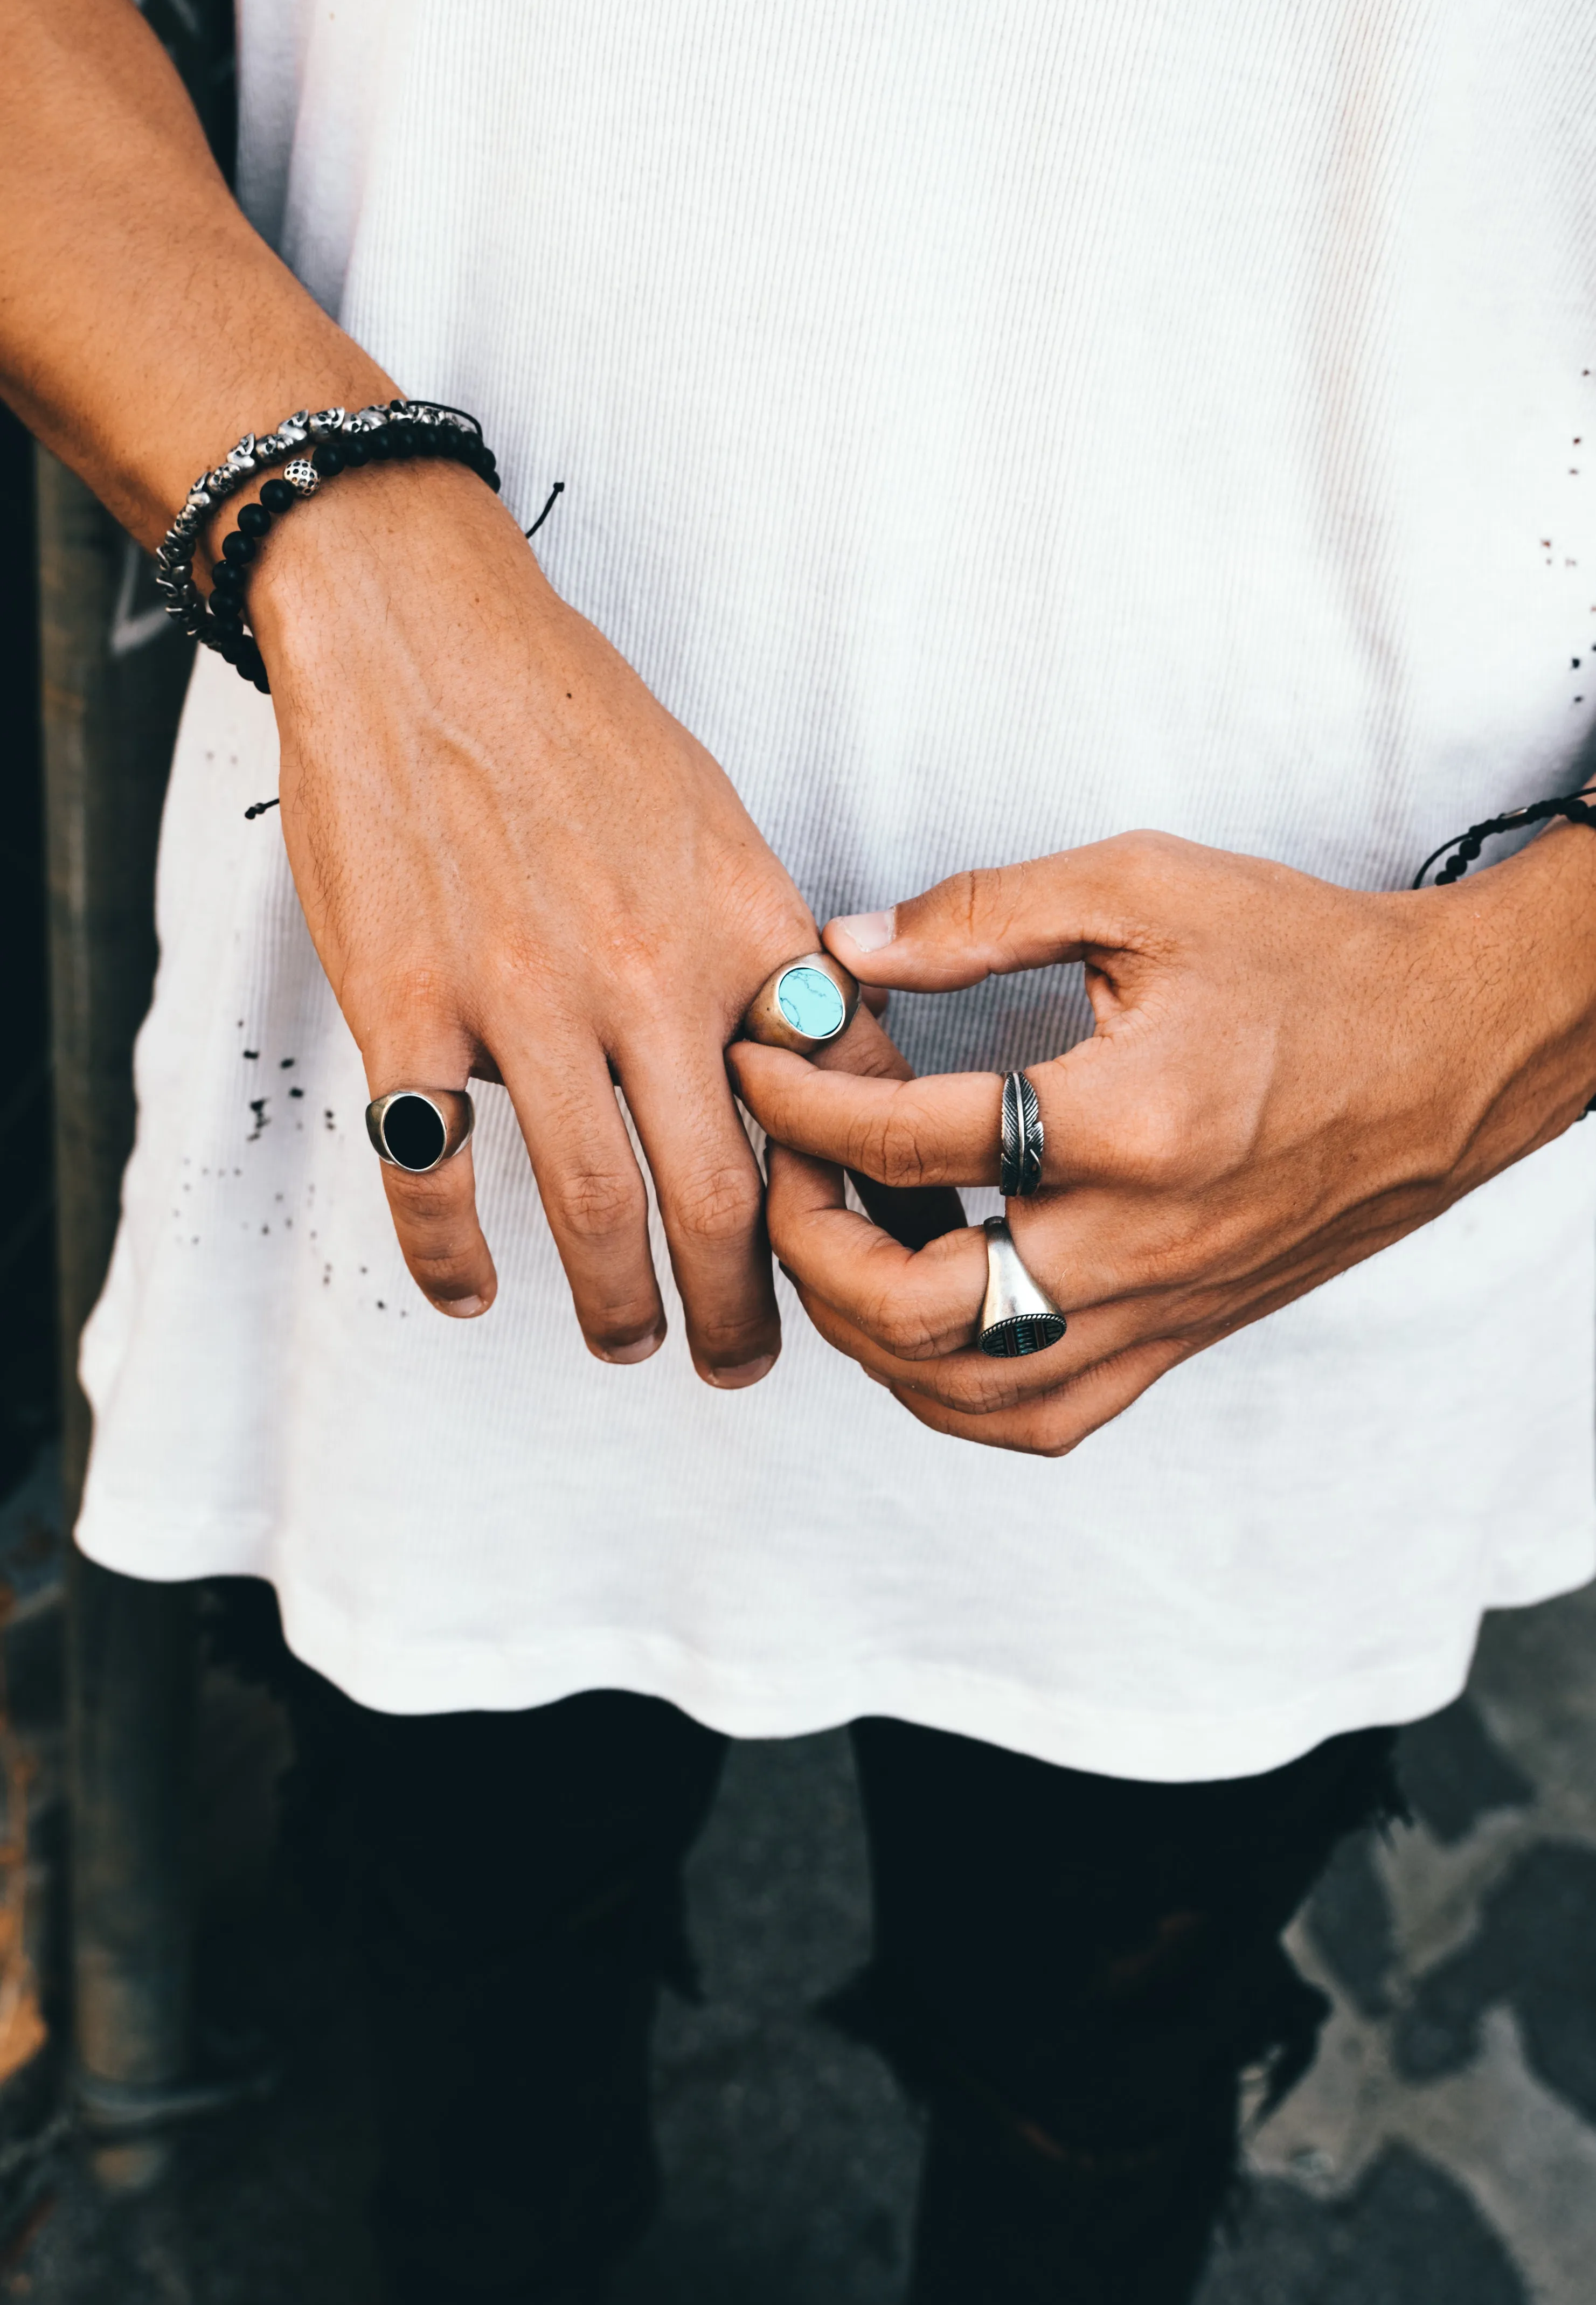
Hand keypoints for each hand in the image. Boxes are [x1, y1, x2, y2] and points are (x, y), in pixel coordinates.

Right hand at [249, 458, 826, 1379]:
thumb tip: (817, 1066)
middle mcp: (649, 972)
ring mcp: (523, 995)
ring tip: (630, 1341)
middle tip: (745, 1363)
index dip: (861, 1209)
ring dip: (620, 1302)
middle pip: (724, 1193)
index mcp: (743, 926)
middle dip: (747, 1307)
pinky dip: (451, 1253)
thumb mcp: (714, 823)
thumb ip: (760, 950)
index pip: (836, 1104)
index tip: (864, 1271)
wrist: (423, 631)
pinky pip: (434, 1169)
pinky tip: (472, 1292)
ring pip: (596, 1206)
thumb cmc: (577, 724)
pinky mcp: (406, 1004)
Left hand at [730, 827, 1595, 1452]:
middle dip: (807, 1241)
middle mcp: (1140, 1243)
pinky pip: (1038, 1416)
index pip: (912, 1137)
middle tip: (783, 1168)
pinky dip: (948, 1389)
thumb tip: (848, 950)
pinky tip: (920, 1315)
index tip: (759, 1062)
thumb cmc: (1309, 962)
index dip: (803, 1102)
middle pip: (916, 1306)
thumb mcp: (1147, 888)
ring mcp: (1161, 1310)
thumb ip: (984, 913)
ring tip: (835, 1239)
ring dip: (863, 1328)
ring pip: (963, 1390)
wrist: (1450, 1051)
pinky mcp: (1180, 1340)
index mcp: (1127, 1122)